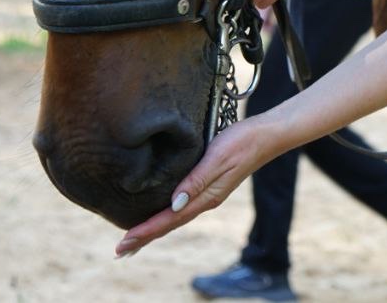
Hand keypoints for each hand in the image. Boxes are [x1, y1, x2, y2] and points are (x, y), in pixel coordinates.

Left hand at [114, 117, 267, 257]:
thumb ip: (195, 181)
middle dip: (144, 237)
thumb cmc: (241, 142)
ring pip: (175, 217)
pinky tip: (162, 214)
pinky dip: (166, 216)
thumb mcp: (217, 158)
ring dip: (154, 229)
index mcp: (205, 197)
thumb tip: (173, 205)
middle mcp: (205, 200)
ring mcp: (208, 194)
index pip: (168, 220)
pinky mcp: (210, 185)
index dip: (144, 231)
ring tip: (134, 239)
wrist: (266, 135)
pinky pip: (182, 207)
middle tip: (120, 251)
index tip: (122, 243)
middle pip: (170, 224)